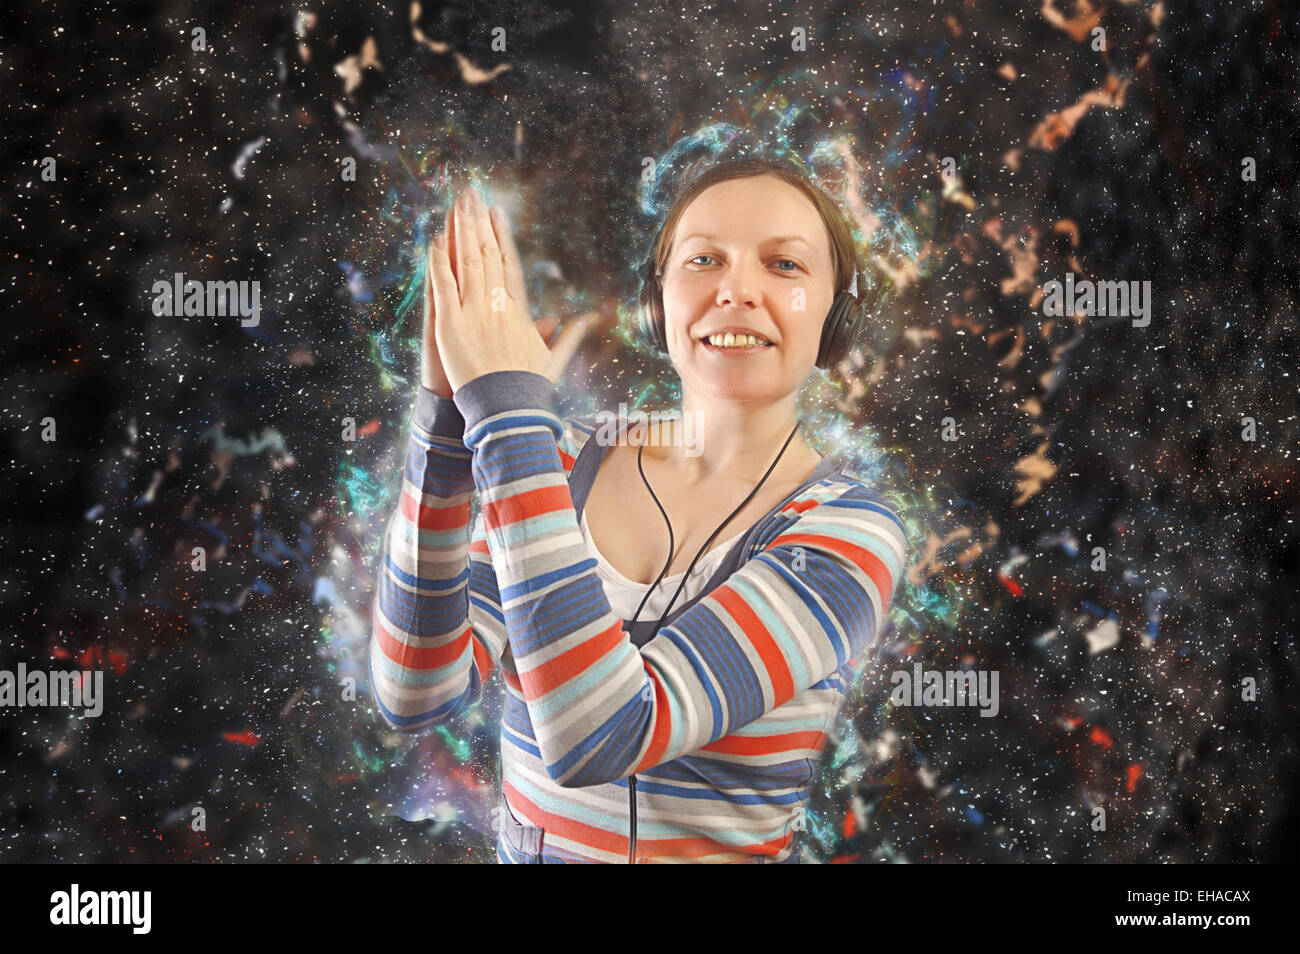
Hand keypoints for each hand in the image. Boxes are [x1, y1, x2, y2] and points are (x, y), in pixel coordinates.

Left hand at [427, 187, 587, 393]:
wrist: (507, 410)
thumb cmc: (529, 388)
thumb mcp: (555, 358)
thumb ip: (570, 334)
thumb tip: (592, 318)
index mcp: (519, 310)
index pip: (509, 263)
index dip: (501, 235)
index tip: (496, 212)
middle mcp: (497, 304)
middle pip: (486, 254)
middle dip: (478, 221)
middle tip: (471, 194)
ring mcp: (473, 312)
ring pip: (466, 262)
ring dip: (460, 230)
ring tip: (456, 203)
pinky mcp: (451, 324)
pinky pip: (443, 285)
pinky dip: (439, 261)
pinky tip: (435, 239)